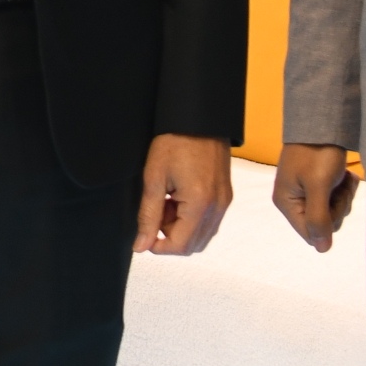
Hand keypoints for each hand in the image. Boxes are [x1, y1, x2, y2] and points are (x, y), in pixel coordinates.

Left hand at [135, 132, 233, 255]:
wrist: (199, 119)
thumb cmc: (175, 143)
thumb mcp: (154, 179)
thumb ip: (148, 216)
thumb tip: (141, 246)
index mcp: (200, 204)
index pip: (180, 246)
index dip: (158, 246)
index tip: (145, 233)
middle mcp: (218, 207)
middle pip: (193, 246)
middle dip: (170, 237)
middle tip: (157, 211)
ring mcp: (224, 202)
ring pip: (201, 235)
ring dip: (181, 228)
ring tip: (167, 201)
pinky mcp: (225, 196)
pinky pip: (209, 222)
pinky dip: (192, 219)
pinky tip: (179, 197)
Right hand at [270, 142, 359, 252]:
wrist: (324, 120)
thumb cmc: (317, 152)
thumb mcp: (318, 186)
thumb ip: (318, 218)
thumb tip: (321, 249)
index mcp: (286, 203)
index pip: (310, 233)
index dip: (328, 222)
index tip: (333, 199)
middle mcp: (293, 201)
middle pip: (324, 223)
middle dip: (338, 206)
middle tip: (340, 184)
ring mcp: (306, 192)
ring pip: (333, 211)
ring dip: (343, 196)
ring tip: (343, 176)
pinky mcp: (317, 184)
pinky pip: (334, 199)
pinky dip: (343, 189)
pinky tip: (345, 175)